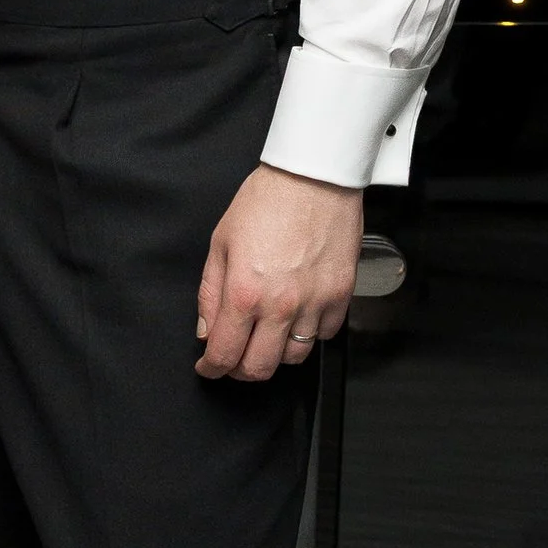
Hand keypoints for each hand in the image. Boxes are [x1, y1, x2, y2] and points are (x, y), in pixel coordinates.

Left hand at [195, 165, 362, 383]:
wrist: (313, 177)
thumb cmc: (267, 201)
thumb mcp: (221, 243)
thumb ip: (210, 293)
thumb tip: (206, 330)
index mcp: (244, 292)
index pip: (224, 353)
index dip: (212, 367)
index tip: (209, 366)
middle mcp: (280, 305)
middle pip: (259, 368)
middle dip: (240, 370)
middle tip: (234, 358)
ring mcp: (314, 303)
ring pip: (294, 358)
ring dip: (275, 354)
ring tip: (266, 336)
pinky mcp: (341, 296)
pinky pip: (324, 336)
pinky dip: (309, 335)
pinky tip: (297, 318)